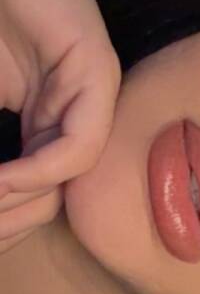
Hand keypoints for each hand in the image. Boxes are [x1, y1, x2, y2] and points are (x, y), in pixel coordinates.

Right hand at [0, 0, 120, 252]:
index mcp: (38, 120)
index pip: (30, 196)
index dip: (0, 222)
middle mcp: (69, 114)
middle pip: (50, 199)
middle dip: (4, 222)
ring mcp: (87, 93)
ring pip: (67, 181)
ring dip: (16, 202)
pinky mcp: (96, 71)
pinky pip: (78, 145)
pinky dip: (39, 170)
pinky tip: (2, 176)